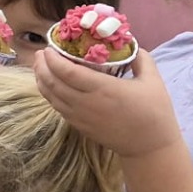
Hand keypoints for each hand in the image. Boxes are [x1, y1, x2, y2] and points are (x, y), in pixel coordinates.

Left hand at [36, 46, 182, 158]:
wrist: (148, 146)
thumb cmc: (154, 112)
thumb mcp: (153, 81)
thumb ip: (141, 59)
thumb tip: (132, 45)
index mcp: (102, 88)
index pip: (67, 72)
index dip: (53, 60)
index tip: (48, 48)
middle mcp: (86, 103)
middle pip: (53, 83)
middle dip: (42, 66)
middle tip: (39, 53)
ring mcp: (80, 116)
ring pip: (51, 97)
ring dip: (42, 80)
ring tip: (39, 66)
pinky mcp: (79, 126)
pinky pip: (57, 107)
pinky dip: (49, 94)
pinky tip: (49, 86)